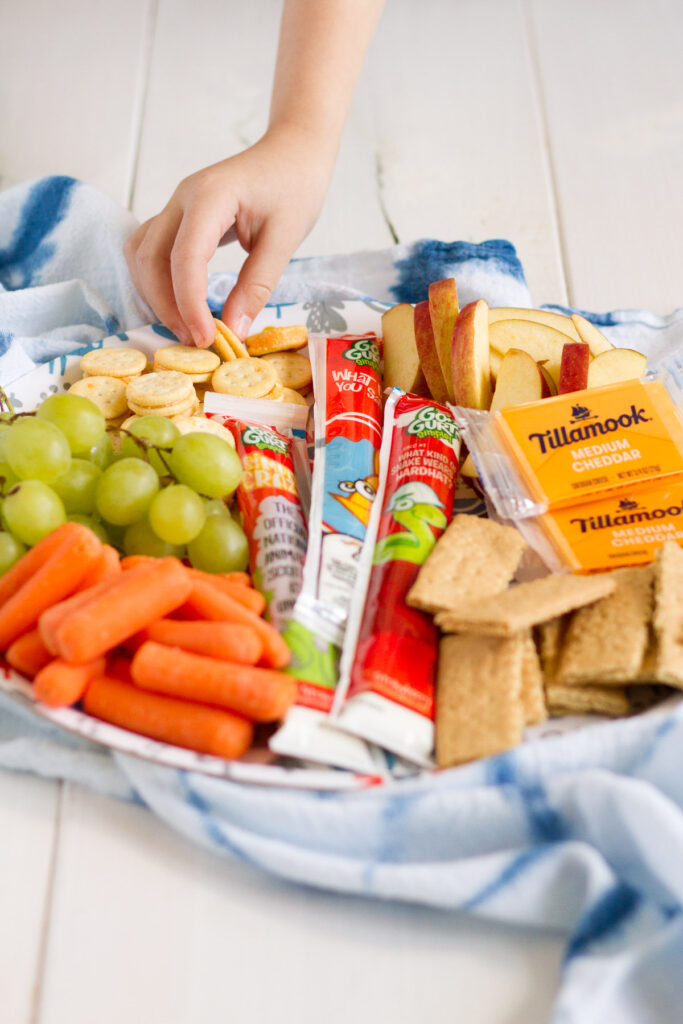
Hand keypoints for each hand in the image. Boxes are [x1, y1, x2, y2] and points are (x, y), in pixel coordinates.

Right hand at [124, 124, 333, 346]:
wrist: (292, 151)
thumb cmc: (295, 186)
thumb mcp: (285, 239)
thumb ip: (257, 285)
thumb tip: (234, 330)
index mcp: (210, 197)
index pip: (184, 257)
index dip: (188, 303)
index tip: (204, 338)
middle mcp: (183, 198)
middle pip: (150, 258)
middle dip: (166, 305)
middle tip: (196, 339)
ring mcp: (176, 206)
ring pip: (141, 255)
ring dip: (155, 295)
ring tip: (187, 326)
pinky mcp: (180, 217)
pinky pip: (152, 251)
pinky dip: (158, 281)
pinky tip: (181, 305)